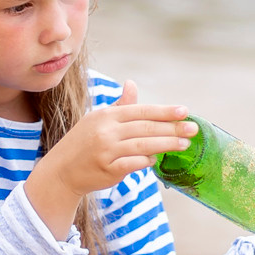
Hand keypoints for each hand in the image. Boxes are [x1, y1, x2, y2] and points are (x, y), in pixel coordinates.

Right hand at [26, 81, 196, 234]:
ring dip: (167, 145)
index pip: (141, 111)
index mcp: (106, 115)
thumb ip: (120, 105)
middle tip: (193, 129)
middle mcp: (106, 131)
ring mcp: (106, 151)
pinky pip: (135, 164)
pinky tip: (156, 159)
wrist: (61, 171)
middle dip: (173, 128)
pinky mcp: (108, 170)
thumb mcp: (98, 120)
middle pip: (146, 128)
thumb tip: (132, 84)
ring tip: (185, 144)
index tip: (184, 111)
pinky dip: (147, 161)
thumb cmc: (84, 143)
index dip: (164, 111)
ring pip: (144, 146)